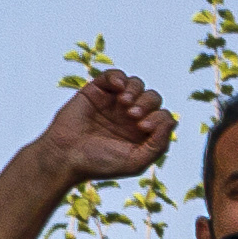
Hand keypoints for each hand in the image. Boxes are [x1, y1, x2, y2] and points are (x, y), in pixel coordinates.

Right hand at [36, 66, 172, 183]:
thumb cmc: (100, 163)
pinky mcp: (97, 91)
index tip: (142, 128)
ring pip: (137, 84)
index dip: (159, 118)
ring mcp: (114, 102)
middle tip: (133, 116)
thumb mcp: (136, 162)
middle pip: (153, 97)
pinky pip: (114, 75)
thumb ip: (158, 145)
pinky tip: (118, 88)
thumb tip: (171, 121)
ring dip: (136, 91)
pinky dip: (119, 77)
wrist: (65, 156)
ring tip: (124, 105)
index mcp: (143, 133)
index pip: (163, 116)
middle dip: (148, 104)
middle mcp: (131, 116)